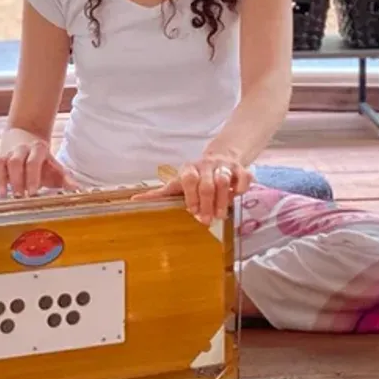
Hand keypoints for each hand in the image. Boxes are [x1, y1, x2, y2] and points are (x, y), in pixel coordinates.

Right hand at [0, 138, 79, 197]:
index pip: (34, 161)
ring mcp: (6, 154)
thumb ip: (66, 178)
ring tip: (3, 195)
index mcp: (38, 149)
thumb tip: (77, 190)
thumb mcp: (55, 166)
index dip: (33, 175)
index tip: (33, 191)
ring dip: (0, 178)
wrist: (26, 138)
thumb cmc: (43, 159)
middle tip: (19, 196)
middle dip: (17, 179)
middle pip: (15, 161)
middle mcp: (20, 150)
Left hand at [132, 151, 252, 223]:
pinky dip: (241, 188)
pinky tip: (236, 195)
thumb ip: (160, 194)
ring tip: (221, 215)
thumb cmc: (196, 177)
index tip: (192, 212)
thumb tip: (134, 200)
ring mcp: (224, 166)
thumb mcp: (178, 184)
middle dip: (207, 204)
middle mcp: (206, 165)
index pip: (189, 180)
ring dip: (222, 200)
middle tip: (207, 220)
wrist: (221, 157)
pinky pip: (244, 177)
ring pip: (224, 181)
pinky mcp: (240, 169)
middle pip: (207, 184)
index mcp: (189, 170)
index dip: (191, 196)